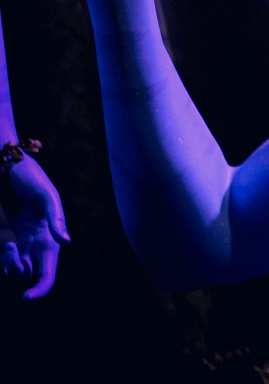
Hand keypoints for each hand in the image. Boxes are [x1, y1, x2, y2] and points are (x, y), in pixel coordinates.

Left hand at [1, 154, 69, 299]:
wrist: (12, 168)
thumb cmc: (33, 179)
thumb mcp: (47, 197)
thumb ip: (55, 219)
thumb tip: (65, 242)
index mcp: (50, 241)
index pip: (48, 275)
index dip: (40, 290)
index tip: (26, 298)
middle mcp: (36, 245)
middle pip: (28, 276)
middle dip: (17, 272)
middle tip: (11, 248)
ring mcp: (21, 242)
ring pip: (14, 270)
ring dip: (8, 265)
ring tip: (7, 244)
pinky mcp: (8, 236)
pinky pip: (5, 259)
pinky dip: (3, 259)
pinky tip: (3, 244)